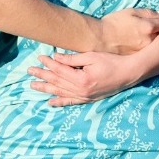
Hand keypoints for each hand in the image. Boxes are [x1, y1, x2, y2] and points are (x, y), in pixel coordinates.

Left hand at [27, 50, 146, 105]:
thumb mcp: (92, 56)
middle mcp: (81, 90)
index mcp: (81, 79)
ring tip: (33, 85)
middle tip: (30, 71)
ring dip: (46, 88)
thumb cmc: (112, 62)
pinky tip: (50, 102)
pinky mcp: (88, 99)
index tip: (40, 57)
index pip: (60, 70)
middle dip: (42, 75)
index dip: (49, 63)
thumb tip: (55, 57)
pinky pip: (71, 102)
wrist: (128, 74)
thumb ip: (73, 59)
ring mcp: (84, 97)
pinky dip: (60, 102)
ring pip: (60, 92)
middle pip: (57, 82)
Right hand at [93, 8, 158, 54]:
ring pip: (158, 44)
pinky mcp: (139, 57)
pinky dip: (153, 48)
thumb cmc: (113, 22)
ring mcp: (145, 51)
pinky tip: (153, 46)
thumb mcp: (130, 11)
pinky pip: (150, 51)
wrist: (99, 39)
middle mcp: (150, 40)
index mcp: (149, 27)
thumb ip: (148, 13)